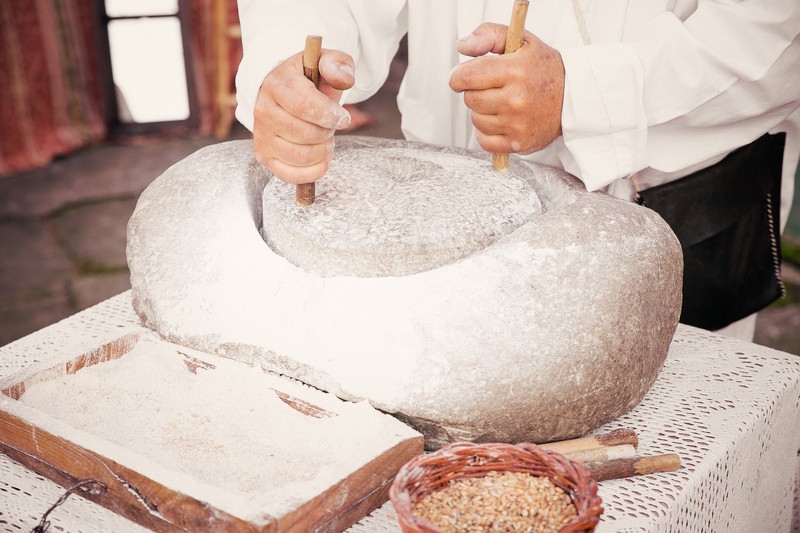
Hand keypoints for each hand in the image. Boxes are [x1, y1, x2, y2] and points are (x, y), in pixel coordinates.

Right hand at [253, 49, 354, 183]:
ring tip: (326, 140)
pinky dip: (313, 171)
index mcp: (277, 84)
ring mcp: (261, 135)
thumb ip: (337, 65)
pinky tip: (321, 158)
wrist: (285, 93)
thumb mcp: (324, 63)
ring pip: (301, 155)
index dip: (328, 115)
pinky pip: (291, 175)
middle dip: (327, 133)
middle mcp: (263, 110)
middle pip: (305, 133)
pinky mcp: (264, 156)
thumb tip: (345, 79)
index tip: (344, 119)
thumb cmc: (310, 79)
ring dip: (323, 151)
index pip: (303, 105)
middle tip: (331, 126)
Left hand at [449, 23, 564, 154]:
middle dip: (474, 91)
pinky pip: (484, 141)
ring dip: (482, 112)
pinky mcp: (519, 143)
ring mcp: (518, 124)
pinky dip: (487, 132)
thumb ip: (489, 35)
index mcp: (515, 70)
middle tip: (491, 88)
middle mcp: (517, 99)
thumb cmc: (543, 68)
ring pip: (476, 120)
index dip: (457, 76)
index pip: (467, 76)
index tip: (461, 77)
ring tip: (501, 103)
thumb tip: (462, 45)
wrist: (573, 98)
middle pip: (470, 99)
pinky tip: (500, 121)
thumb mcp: (521, 40)